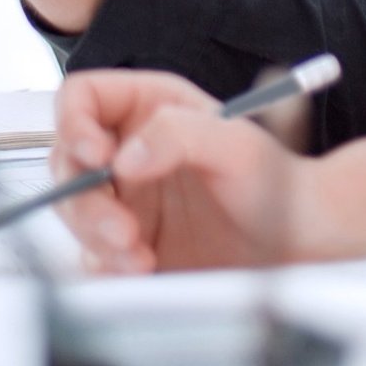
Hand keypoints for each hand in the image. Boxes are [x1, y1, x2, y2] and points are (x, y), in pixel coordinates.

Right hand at [52, 70, 307, 272]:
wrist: (298, 240)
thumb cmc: (275, 181)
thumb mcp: (233, 144)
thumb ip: (178, 135)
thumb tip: (123, 159)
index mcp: (148, 107)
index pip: (81, 97)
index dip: (74, 123)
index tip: (96, 156)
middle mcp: (128, 149)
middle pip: (67, 162)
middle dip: (85, 200)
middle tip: (122, 229)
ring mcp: (125, 198)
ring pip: (74, 212)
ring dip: (95, 237)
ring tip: (139, 256)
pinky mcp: (127, 243)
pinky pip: (92, 253)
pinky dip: (107, 265)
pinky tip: (143, 268)